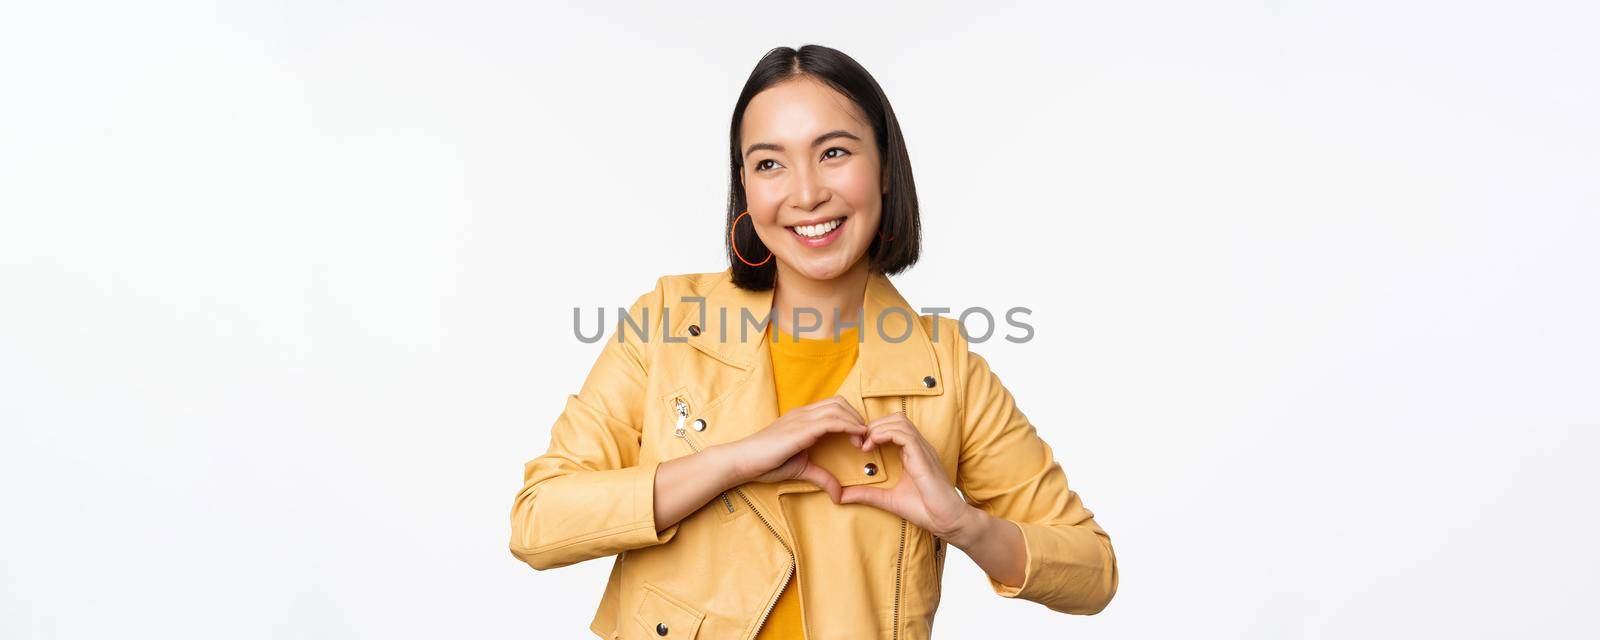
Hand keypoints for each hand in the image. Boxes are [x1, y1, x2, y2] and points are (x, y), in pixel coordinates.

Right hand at [724, 395, 869, 503]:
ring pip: (838, 408)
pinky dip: (849, 427)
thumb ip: (821, 477)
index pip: (833, 406)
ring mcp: (801, 419)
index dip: (851, 418)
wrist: (742, 461)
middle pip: (840, 402)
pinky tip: (857, 438)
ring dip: (856, 422)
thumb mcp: (801, 469)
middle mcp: (803, 414)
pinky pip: (831, 421)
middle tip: (865, 439)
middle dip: (857, 417)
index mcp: (802, 418)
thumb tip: (839, 495)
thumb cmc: (766, 463)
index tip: (860, 438)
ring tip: (863, 441)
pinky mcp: (800, 429)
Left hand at [841, 413, 976, 542]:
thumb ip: (867, 495)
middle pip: (895, 418)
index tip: (858, 445)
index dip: (874, 430)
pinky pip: (904, 434)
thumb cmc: (925, 510)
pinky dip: (885, 435)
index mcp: (913, 453)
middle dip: (873, 425)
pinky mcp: (924, 457)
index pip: (893, 427)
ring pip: (899, 422)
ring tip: (864, 445)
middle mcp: (919, 447)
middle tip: (858, 442)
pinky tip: (872, 446)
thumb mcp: (888, 500)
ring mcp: (923, 450)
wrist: (948, 521)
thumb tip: (841, 496)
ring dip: (877, 428)